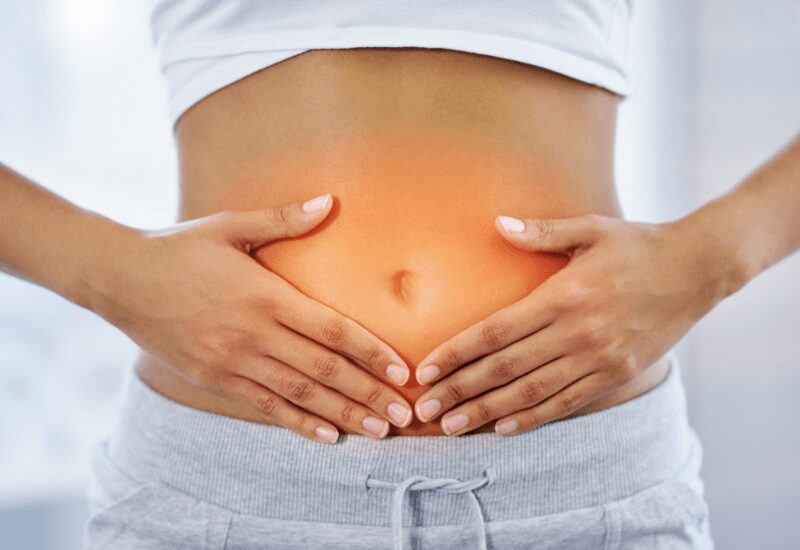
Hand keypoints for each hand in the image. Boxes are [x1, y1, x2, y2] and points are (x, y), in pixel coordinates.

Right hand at [92, 194, 412, 443]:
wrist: (119, 278)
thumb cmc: (180, 248)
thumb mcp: (231, 227)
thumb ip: (284, 220)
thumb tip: (330, 202)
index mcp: (266, 295)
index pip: (332, 330)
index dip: (371, 352)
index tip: (402, 371)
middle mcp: (253, 334)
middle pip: (323, 369)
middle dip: (368, 393)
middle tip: (404, 414)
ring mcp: (232, 362)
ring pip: (299, 394)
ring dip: (342, 413)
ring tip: (377, 431)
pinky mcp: (214, 379)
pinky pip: (263, 406)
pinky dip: (297, 423)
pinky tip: (327, 436)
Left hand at [413, 213, 729, 435]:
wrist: (698, 270)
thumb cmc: (636, 245)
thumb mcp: (590, 229)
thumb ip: (541, 232)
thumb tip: (498, 224)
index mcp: (562, 296)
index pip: (495, 332)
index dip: (456, 353)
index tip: (425, 370)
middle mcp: (577, 333)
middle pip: (505, 368)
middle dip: (461, 390)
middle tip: (425, 410)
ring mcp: (597, 358)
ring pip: (531, 393)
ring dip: (488, 412)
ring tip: (452, 427)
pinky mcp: (616, 374)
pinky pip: (568, 402)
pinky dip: (534, 418)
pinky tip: (504, 429)